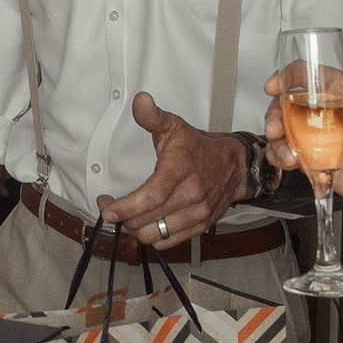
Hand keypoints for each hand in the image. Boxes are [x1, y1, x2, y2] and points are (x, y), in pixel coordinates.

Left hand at [99, 92, 245, 244]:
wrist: (236, 165)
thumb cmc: (199, 147)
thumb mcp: (174, 126)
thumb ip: (153, 116)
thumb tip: (140, 101)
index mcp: (181, 169)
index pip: (150, 196)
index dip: (124, 207)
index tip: (107, 207)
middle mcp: (192, 195)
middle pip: (147, 219)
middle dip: (121, 217)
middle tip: (110, 208)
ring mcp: (197, 214)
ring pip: (154, 235)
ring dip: (134, 229)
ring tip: (126, 216)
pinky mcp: (200, 227)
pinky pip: (168, 242)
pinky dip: (151, 237)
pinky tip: (144, 223)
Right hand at [262, 68, 342, 215]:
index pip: (314, 77)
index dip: (291, 77)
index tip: (277, 85)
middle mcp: (330, 115)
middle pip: (290, 105)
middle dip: (276, 114)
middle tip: (276, 127)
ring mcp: (323, 140)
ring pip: (287, 134)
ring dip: (277, 142)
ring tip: (286, 154)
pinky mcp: (322, 164)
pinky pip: (294, 160)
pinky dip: (284, 161)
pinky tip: (290, 165)